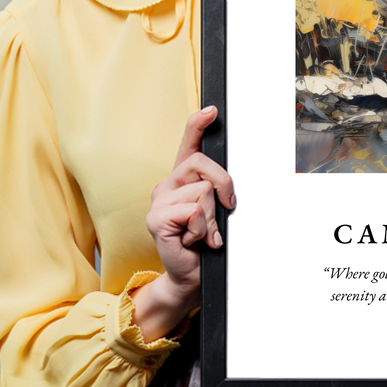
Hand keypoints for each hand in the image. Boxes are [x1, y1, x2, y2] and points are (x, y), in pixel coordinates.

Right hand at [131, 106, 235, 340]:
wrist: (191, 276)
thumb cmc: (205, 243)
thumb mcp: (216, 211)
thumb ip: (218, 191)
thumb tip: (230, 184)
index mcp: (182, 180)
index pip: (188, 144)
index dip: (198, 125)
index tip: (212, 110)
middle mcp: (167, 185)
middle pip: (203, 164)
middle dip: (224, 186)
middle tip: (225, 210)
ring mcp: (158, 201)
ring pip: (203, 191)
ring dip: (212, 217)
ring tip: (203, 233)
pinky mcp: (156, 219)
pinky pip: (193, 211)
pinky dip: (202, 229)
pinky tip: (193, 241)